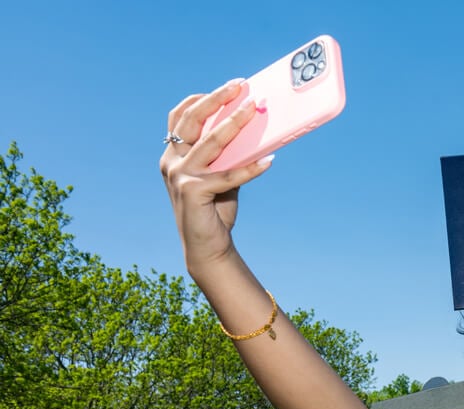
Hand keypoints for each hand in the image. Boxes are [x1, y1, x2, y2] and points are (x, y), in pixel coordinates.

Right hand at [158, 80, 273, 272]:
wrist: (207, 245)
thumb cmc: (215, 208)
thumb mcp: (222, 175)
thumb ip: (229, 155)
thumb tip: (255, 131)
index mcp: (173, 154)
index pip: (180, 117)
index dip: (200, 99)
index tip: (227, 87)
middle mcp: (171, 161)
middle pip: (192, 121)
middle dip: (217, 99)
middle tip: (239, 85)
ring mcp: (180, 175)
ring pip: (210, 142)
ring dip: (234, 123)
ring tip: (254, 109)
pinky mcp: (192, 192)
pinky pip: (228, 175)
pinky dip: (250, 168)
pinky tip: (269, 162)